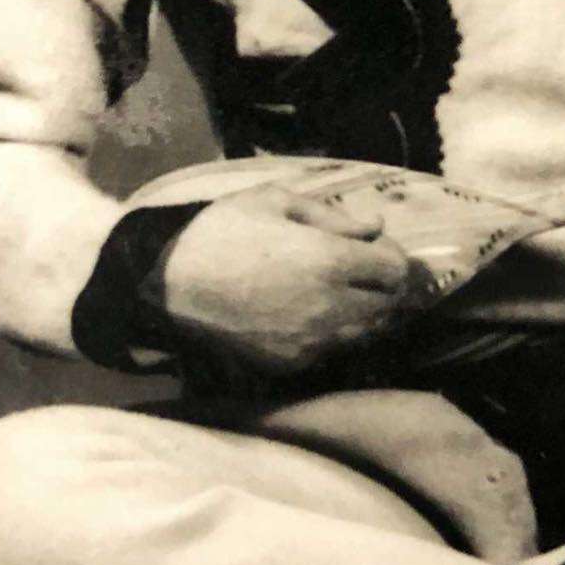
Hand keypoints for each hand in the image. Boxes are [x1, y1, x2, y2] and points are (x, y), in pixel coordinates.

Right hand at [154, 181, 412, 375]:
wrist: (168, 284)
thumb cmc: (222, 231)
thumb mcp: (276, 201)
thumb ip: (333, 215)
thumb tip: (375, 225)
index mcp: (331, 260)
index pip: (396, 270)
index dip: (392, 257)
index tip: (376, 249)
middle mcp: (330, 306)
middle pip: (388, 306)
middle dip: (384, 288)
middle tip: (364, 272)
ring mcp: (311, 341)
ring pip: (364, 334)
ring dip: (364, 314)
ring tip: (341, 294)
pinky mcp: (289, 364)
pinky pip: (331, 352)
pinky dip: (334, 336)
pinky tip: (312, 315)